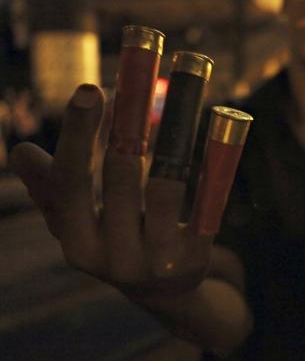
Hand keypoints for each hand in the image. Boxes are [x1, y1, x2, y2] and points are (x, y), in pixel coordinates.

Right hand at [9, 84, 212, 305]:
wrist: (164, 291)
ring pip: (166, 187)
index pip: (71, 186)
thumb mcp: (79, 223)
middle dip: (132, 120)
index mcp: (77, 245)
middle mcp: (114, 260)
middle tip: (144, 69)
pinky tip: (226, 121)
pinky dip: (216, 161)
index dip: (80, 136)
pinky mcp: (197, 257)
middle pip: (121, 177)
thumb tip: (22, 154)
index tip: (92, 87)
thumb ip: (53, 189)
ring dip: (175, 129)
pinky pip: (208, 204)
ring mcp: (159, 261)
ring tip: (187, 78)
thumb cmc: (115, 242)